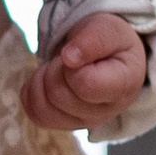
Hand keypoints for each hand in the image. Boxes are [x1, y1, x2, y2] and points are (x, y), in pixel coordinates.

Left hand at [23, 11, 148, 133]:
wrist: (108, 57)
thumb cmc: (111, 43)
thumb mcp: (108, 29)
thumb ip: (93, 39)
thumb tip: (69, 58)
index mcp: (123, 86)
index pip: (85, 84)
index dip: (71, 66)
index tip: (75, 54)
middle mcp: (106, 111)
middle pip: (58, 94)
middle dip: (55, 68)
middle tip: (68, 58)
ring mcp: (85, 122)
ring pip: (43, 107)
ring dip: (42, 80)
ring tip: (58, 68)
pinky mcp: (65, 125)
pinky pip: (36, 115)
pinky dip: (32, 93)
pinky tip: (47, 80)